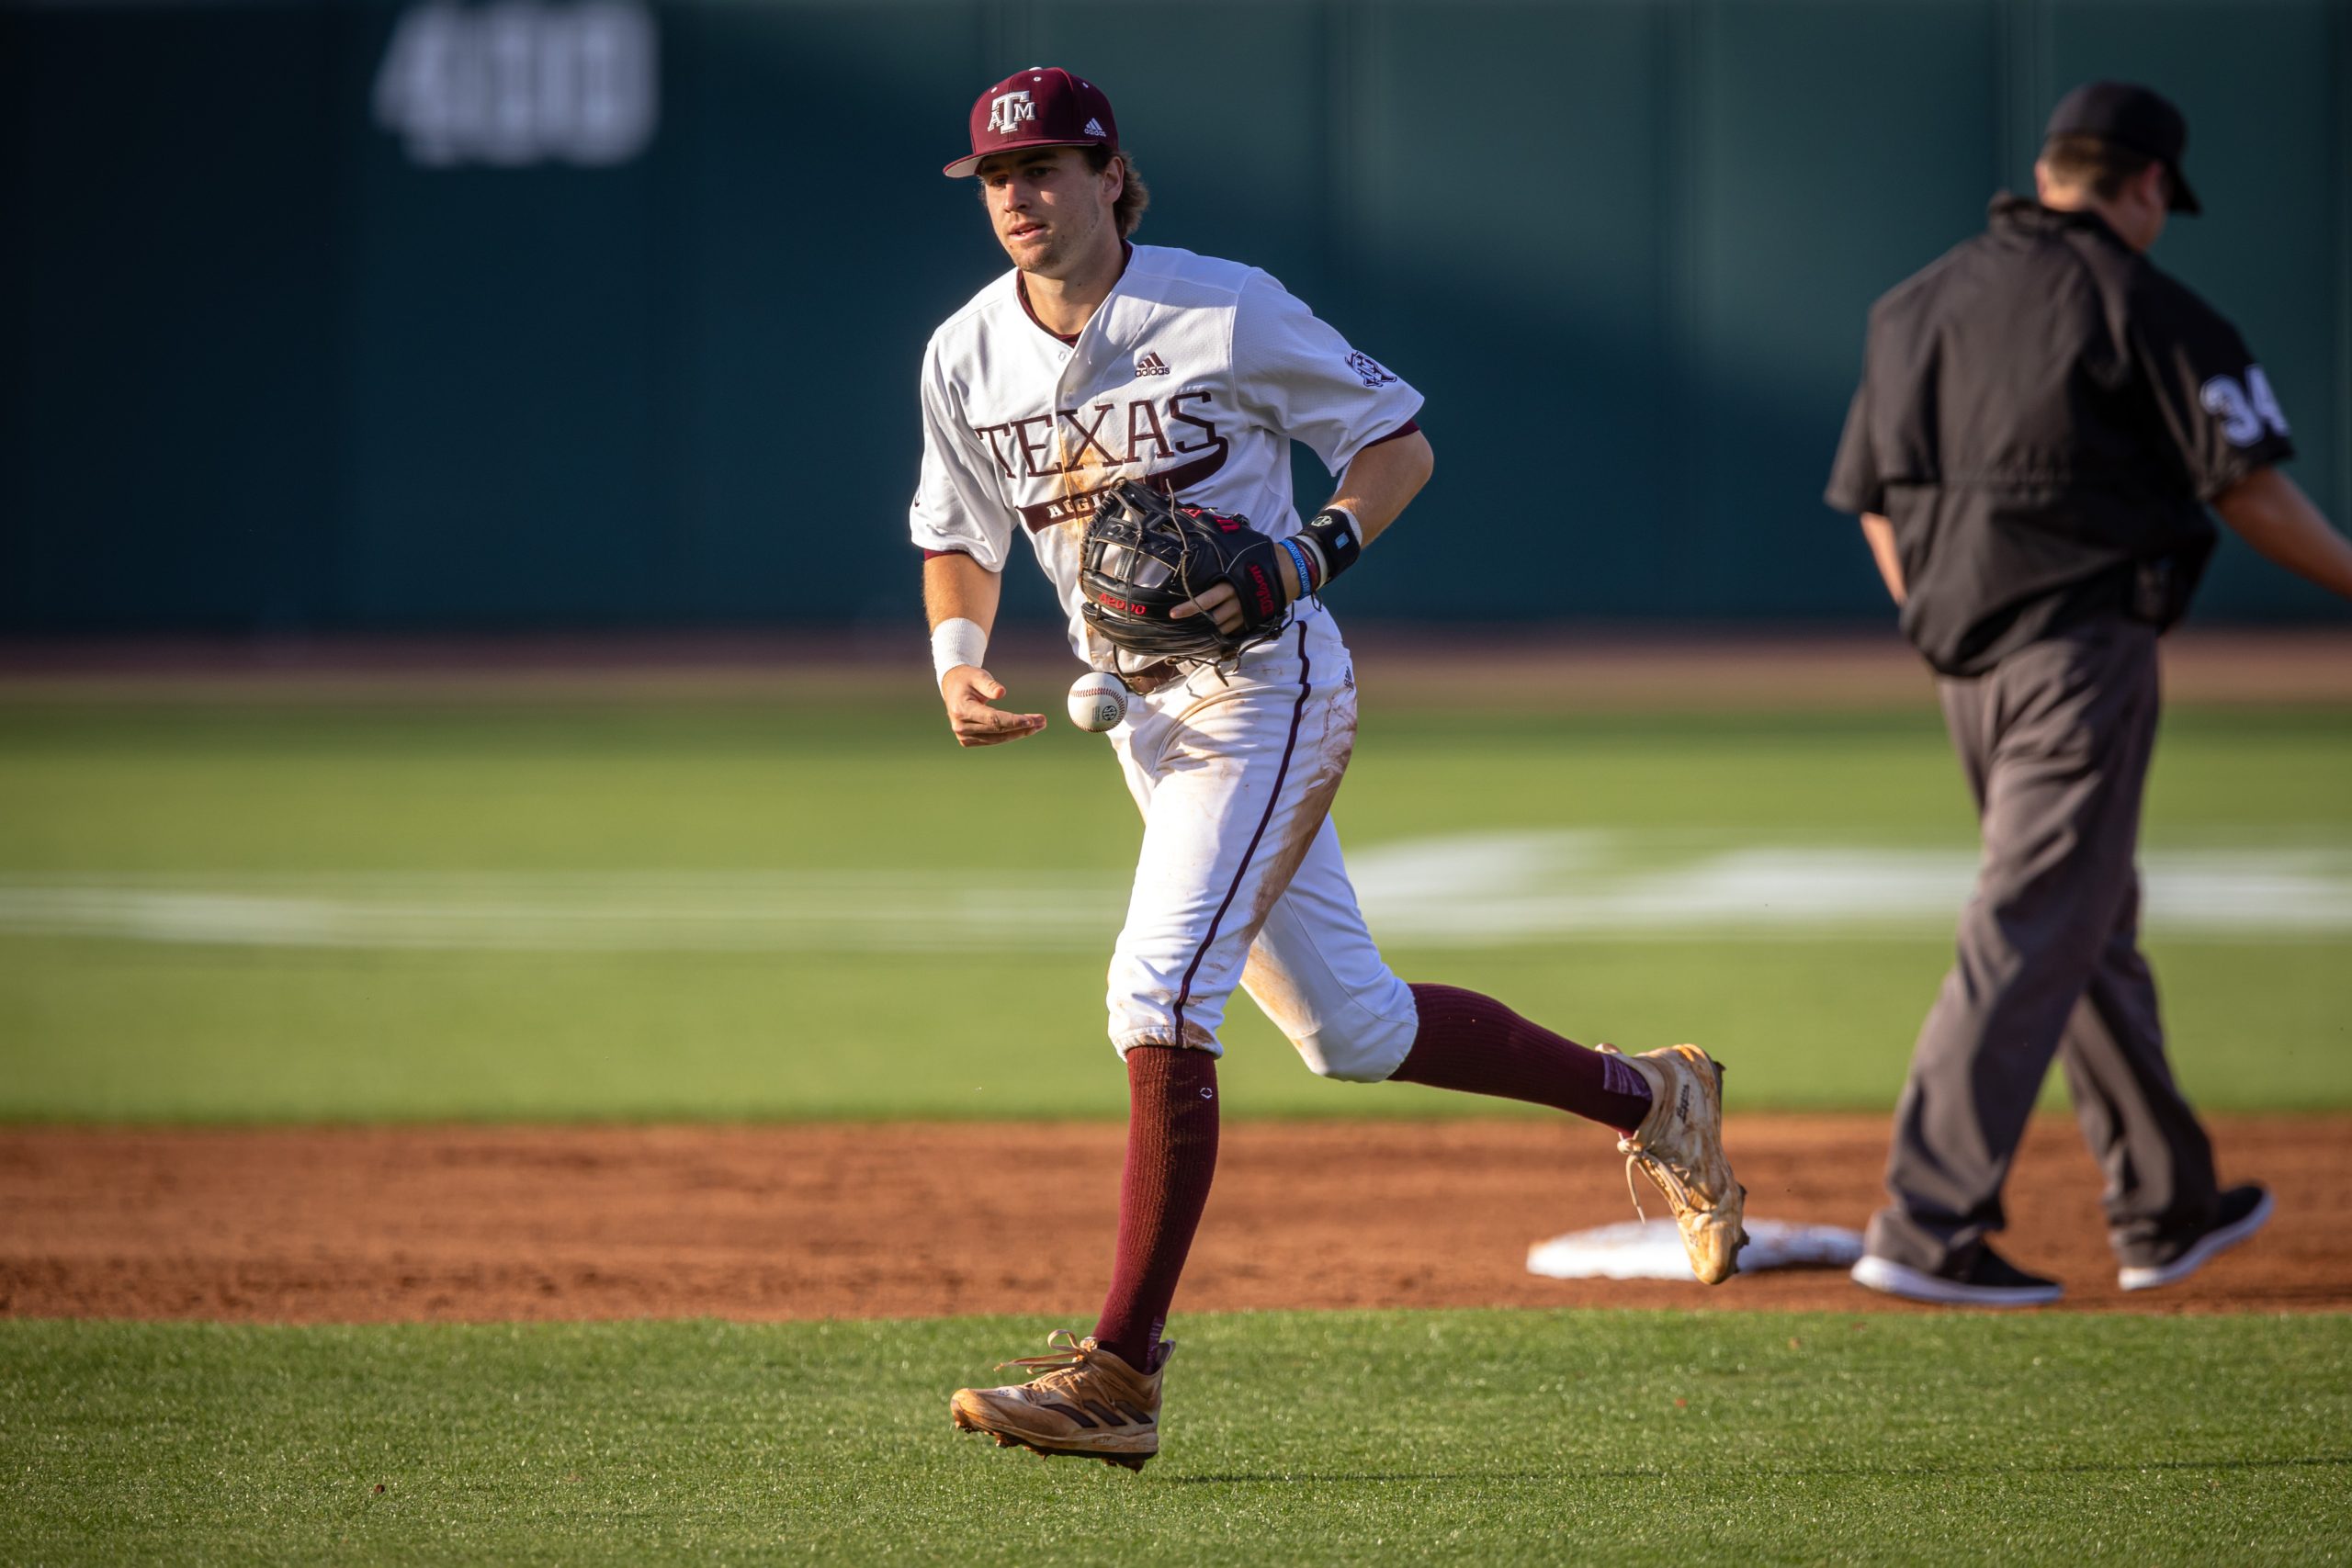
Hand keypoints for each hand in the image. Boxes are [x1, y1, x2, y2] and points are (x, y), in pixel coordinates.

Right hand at [940, 666, 1045, 746]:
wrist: (953, 687)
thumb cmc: (968, 678)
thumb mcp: (978, 675)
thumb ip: (989, 684)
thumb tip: (1001, 692)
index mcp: (962, 709)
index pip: (992, 719)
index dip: (1012, 721)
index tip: (1030, 720)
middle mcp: (961, 727)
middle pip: (997, 730)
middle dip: (1022, 726)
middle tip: (1043, 721)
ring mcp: (964, 736)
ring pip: (998, 738)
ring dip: (1020, 733)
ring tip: (1039, 724)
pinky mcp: (969, 740)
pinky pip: (994, 739)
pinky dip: (1011, 735)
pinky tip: (1027, 729)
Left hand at [1171, 546, 1300, 632]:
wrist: (1292, 569)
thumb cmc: (1264, 554)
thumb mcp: (1242, 546)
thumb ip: (1223, 544)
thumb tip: (1200, 524)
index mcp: (1231, 581)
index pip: (1205, 599)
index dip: (1189, 606)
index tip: (1173, 612)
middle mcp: (1236, 599)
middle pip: (1212, 616)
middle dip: (1194, 619)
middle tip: (1178, 622)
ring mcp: (1246, 611)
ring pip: (1222, 626)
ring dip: (1209, 627)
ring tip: (1195, 627)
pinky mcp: (1254, 618)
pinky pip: (1235, 629)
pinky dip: (1224, 631)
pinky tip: (1214, 631)